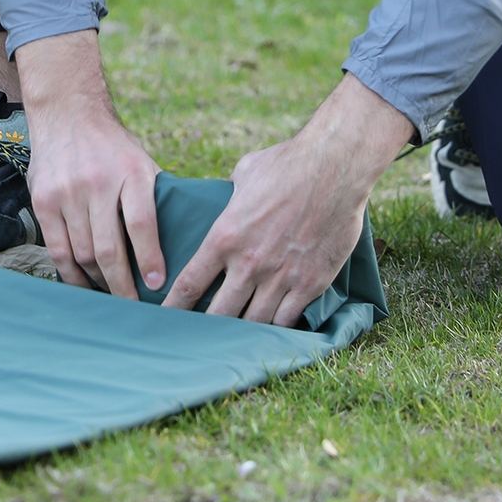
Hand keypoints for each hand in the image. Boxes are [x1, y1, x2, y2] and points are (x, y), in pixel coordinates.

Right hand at [15, 30, 164, 299]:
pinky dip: (71, 276)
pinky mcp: (43, 202)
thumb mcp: (142, 162)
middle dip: (123, 286)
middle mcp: (98, 183)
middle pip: (109, 248)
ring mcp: (67, 193)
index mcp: (131, 172)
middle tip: (134, 309)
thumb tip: (184, 242)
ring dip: (99, 282)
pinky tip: (84, 288)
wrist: (67, 114)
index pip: (141, 224)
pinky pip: (58, 250)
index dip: (149, 259)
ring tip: (113, 298)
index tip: (157, 286)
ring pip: (83, 254)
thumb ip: (155, 198)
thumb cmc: (113, 147)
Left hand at [163, 74, 412, 325]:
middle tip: (201, 336)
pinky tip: (273, 325)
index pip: (189, 285)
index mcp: (225, 237)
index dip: (174, 308)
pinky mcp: (311, 282)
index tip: (165, 319)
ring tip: (236, 338)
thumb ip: (230, 193)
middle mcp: (249, 263)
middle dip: (207, 328)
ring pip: (254, 322)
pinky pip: (288, 319)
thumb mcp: (245, 174)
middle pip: (218, 314)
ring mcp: (281, 276)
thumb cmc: (288, 164)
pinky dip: (278, 325)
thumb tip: (227, 194)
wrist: (335, 167)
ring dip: (243, 330)